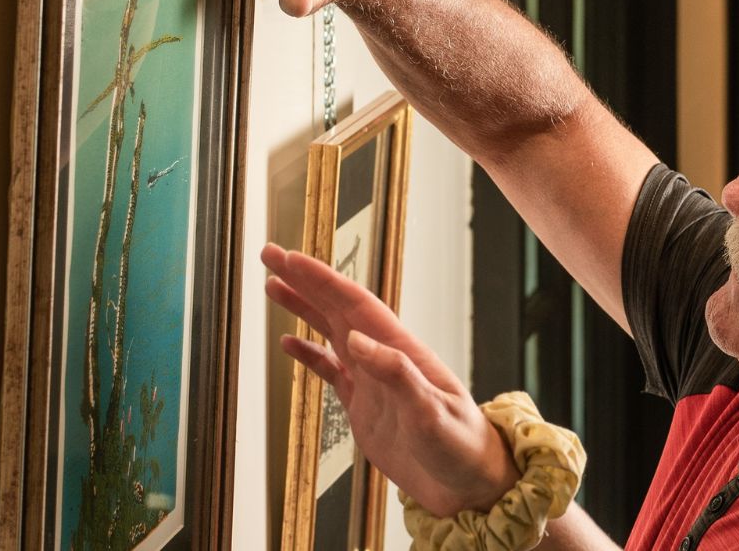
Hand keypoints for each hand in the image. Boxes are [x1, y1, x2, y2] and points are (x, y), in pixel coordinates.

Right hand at [261, 243, 520, 515]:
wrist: (468, 484)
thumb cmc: (461, 445)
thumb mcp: (430, 410)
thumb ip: (397, 375)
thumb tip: (356, 339)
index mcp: (402, 351)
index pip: (355, 304)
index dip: (322, 280)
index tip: (291, 258)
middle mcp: (385, 358)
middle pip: (338, 309)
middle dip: (305, 281)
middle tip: (270, 255)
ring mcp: (373, 381)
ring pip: (331, 334)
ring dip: (303, 309)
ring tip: (272, 286)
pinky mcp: (364, 407)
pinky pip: (331, 372)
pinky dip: (309, 355)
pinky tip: (288, 343)